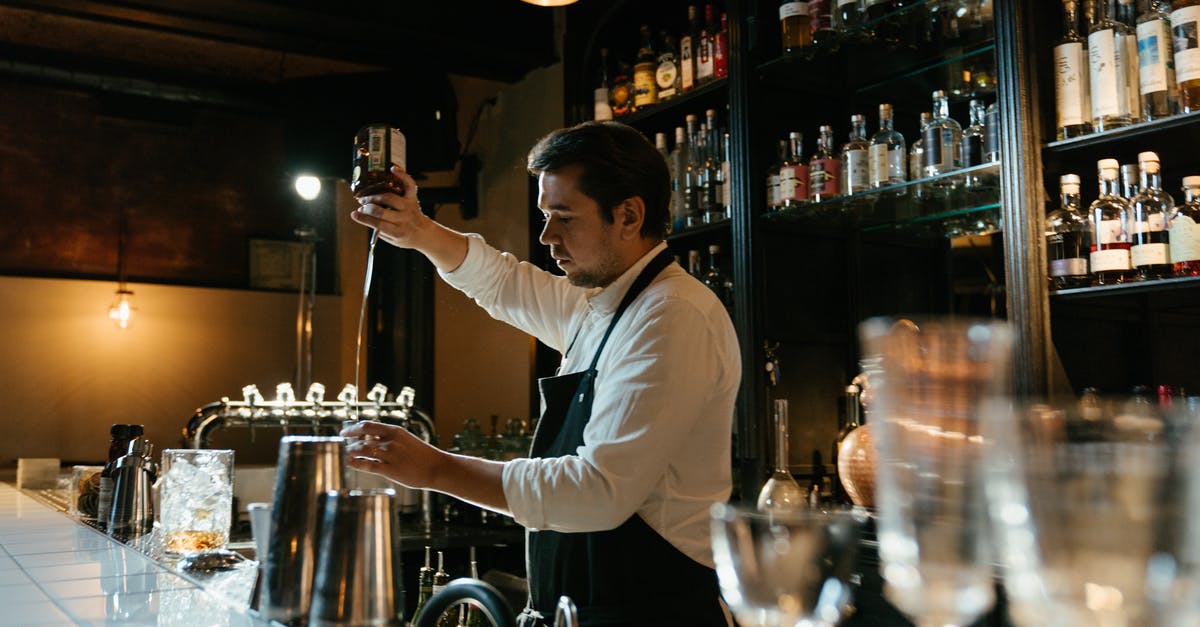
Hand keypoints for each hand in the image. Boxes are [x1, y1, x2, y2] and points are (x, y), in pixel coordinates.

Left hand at [341, 420, 442, 488]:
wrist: (437, 468)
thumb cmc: (421, 454)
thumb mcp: (405, 439)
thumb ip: (388, 438)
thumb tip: (369, 437)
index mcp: (395, 431)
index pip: (367, 426)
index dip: (352, 428)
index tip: (344, 431)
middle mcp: (391, 442)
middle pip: (362, 439)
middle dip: (350, 441)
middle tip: (345, 444)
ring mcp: (391, 456)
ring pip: (363, 451)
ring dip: (352, 452)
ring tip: (349, 454)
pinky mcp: (391, 470)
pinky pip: (368, 466)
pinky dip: (356, 464)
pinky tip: (351, 463)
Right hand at [349, 165, 468, 271]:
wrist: (423, 233)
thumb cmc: (404, 236)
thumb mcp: (392, 239)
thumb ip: (380, 230)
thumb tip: (362, 215)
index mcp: (398, 232)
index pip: (378, 224)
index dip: (364, 219)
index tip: (354, 214)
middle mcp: (404, 218)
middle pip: (382, 211)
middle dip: (368, 208)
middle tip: (360, 206)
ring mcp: (409, 206)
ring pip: (390, 197)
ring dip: (374, 196)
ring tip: (365, 197)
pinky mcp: (413, 198)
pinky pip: (409, 184)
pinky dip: (402, 175)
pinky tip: (392, 169)